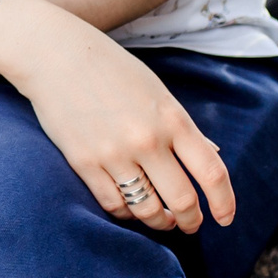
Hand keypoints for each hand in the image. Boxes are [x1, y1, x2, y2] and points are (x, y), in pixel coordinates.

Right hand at [0, 4, 234, 234]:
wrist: (52, 54)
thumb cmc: (108, 67)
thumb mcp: (155, 90)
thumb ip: (182, 126)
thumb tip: (212, 153)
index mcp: (172, 118)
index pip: (212, 173)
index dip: (224, 203)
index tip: (224, 218)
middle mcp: (147, 139)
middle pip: (182, 200)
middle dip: (191, 220)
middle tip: (191, 224)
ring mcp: (114, 152)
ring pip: (147, 210)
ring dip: (160, 222)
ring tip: (162, 220)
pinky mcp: (83, 161)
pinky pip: (113, 204)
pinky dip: (126, 213)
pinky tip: (130, 208)